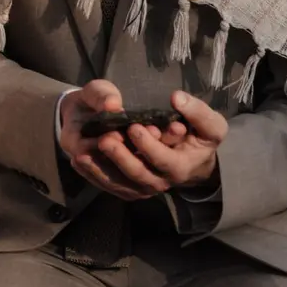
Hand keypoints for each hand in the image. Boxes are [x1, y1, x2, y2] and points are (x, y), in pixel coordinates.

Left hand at [59, 81, 225, 199]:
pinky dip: (93, 175)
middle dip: (121, 157)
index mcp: (181, 167)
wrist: (187, 156)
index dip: (149, 145)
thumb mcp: (208, 123)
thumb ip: (197, 111)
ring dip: (100, 170)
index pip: (164, 160)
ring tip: (82, 154)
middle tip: (104, 139)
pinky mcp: (128, 188)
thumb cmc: (197, 135)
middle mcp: (161, 182)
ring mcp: (143, 187)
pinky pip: (109, 186)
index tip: (134, 126)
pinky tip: (78, 160)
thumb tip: (177, 98)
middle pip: (138, 175)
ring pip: (119, 184)